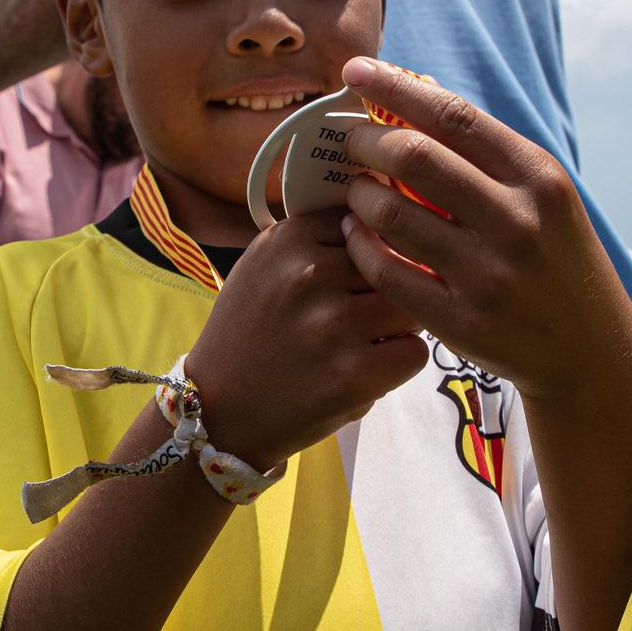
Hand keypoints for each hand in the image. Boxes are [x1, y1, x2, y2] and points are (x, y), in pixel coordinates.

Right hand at [184, 208, 425, 471]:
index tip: (354, 274)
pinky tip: (369, 369)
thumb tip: (382, 220)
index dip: (370, 250)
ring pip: (410, 305)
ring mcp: (334, 324)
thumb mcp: (264, 268)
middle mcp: (310, 274)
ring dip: (398, 325)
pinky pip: (414, 352)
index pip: (365, 221)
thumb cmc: (248, 336)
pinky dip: (400, 363)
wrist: (218, 410)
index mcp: (287, 239)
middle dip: (388, 287)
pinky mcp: (354, 374)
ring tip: (367, 341)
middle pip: (393, 261)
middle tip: (363, 315)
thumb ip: (315, 242)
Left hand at [334, 57, 631, 400]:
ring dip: (361, 194)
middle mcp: (517, 221)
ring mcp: (489, 275)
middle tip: (352, 140)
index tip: (356, 70)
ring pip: (393, 216)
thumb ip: (487, 151)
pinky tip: (357, 234)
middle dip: (368, 140)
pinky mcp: (463, 322)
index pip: (454, 116)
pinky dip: (361, 246)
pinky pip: (388, 273)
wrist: (590, 349)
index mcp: (537, 178)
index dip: (395, 87)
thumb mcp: (543, 195)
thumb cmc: (555, 257)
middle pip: (416, 157)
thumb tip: (417, 91)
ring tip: (357, 190)